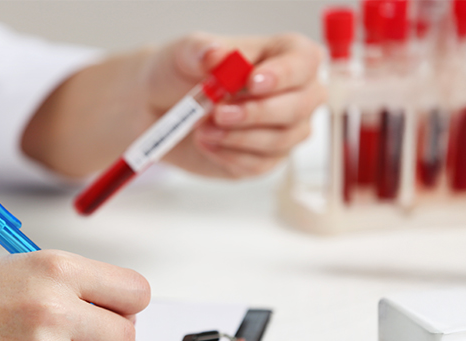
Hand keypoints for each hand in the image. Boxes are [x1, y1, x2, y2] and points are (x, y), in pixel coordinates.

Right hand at [0, 250, 149, 340]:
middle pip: (125, 336)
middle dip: (108, 338)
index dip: (125, 304)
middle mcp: (53, 309)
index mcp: (54, 268)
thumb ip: (65, 283)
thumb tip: (107, 303)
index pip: (135, 292)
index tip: (113, 309)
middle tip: (82, 336)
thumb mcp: (14, 266)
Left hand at [148, 33, 325, 178]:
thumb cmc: (183, 73)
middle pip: (299, 107)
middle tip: (218, 112)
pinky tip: (206, 142)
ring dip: (238, 136)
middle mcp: (296, 92)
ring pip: (280, 140)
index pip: (304, 61)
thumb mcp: (185, 52)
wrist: (162, 107)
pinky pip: (259, 164)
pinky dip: (228, 155)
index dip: (283, 74)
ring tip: (202, 128)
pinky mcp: (266, 159)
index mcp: (285, 54)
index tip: (251, 81)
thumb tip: (214, 54)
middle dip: (256, 112)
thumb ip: (200, 50)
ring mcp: (285, 129)